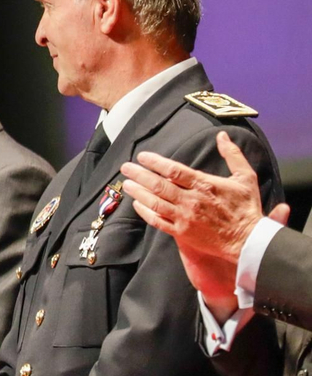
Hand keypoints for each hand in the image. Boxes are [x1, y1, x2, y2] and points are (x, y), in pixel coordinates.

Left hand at [121, 131, 290, 314]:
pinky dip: (146, 213)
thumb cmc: (247, 208)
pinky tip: (137, 205)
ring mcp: (185, 218)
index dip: (155, 162)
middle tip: (126, 167)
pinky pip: (158, 222)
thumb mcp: (245, 177)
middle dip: (139, 175)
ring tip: (128, 184)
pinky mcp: (182, 233)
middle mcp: (191, 200)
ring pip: (155, 203)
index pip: (173, 170)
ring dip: (139, 192)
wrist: (249, 240)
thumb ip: (232, 155)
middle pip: (159, 185)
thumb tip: (223, 135)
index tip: (142, 156)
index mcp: (204, 185)